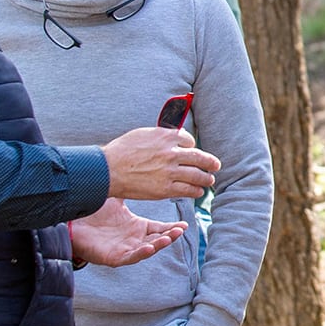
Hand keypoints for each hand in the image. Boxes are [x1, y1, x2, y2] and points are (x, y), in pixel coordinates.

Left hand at [71, 197, 184, 267]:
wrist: (73, 223)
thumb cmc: (94, 212)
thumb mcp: (117, 198)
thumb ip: (130, 187)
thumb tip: (141, 170)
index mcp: (137, 227)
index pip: (159, 228)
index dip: (172, 228)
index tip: (184, 225)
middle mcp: (134, 239)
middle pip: (157, 239)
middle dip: (170, 235)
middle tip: (180, 230)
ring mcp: (125, 249)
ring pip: (147, 249)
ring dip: (159, 245)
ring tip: (169, 238)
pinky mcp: (115, 257)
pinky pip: (130, 257)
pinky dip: (140, 253)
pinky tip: (149, 248)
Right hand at [103, 126, 219, 199]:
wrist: (108, 170)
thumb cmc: (122, 151)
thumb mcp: (143, 134)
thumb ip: (161, 136)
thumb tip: (175, 137)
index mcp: (166, 137)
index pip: (189, 141)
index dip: (192, 147)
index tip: (192, 151)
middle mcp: (171, 153)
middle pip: (199, 158)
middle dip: (211, 162)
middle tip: (216, 165)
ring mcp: (169, 172)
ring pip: (197, 175)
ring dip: (206, 178)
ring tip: (209, 180)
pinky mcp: (165, 189)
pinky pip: (188, 190)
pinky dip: (195, 191)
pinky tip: (197, 191)